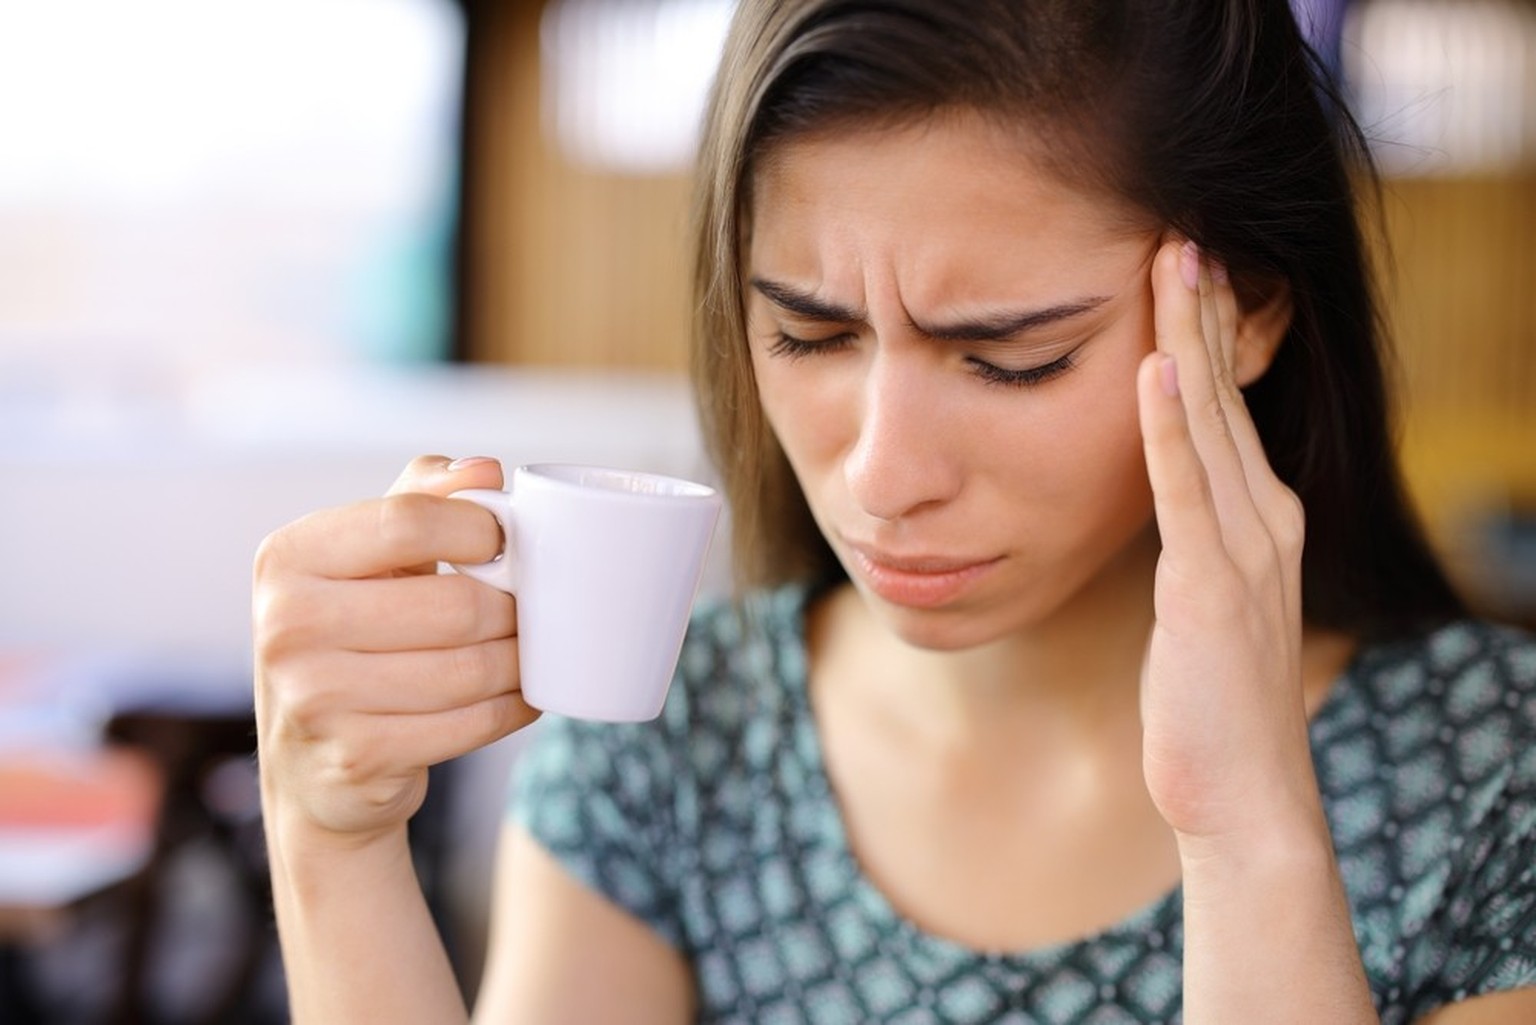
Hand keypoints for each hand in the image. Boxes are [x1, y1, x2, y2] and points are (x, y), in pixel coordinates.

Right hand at [253, 455, 539, 844]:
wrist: (311, 764)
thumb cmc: (350, 637)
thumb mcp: (366, 556)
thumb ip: (422, 499)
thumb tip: (484, 470)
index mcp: (289, 557)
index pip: (408, 522)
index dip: (479, 530)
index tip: (504, 544)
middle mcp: (288, 625)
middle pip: (454, 604)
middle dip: (510, 609)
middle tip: (525, 610)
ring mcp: (315, 698)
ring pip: (470, 669)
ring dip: (518, 661)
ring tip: (524, 651)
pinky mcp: (356, 758)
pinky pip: (471, 725)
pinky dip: (511, 708)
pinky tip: (517, 696)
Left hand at [1136, 239, 1319, 846]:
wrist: (1240, 794)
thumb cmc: (1208, 701)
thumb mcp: (1203, 599)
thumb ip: (1191, 539)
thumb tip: (1159, 499)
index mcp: (1259, 519)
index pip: (1226, 406)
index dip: (1206, 333)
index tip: (1179, 266)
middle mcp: (1264, 520)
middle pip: (1225, 394)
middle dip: (1201, 310)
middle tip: (1177, 228)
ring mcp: (1243, 551)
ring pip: (1210, 422)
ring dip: (1187, 338)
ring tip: (1171, 262)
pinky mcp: (1211, 588)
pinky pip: (1185, 491)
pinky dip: (1169, 427)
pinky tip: (1152, 368)